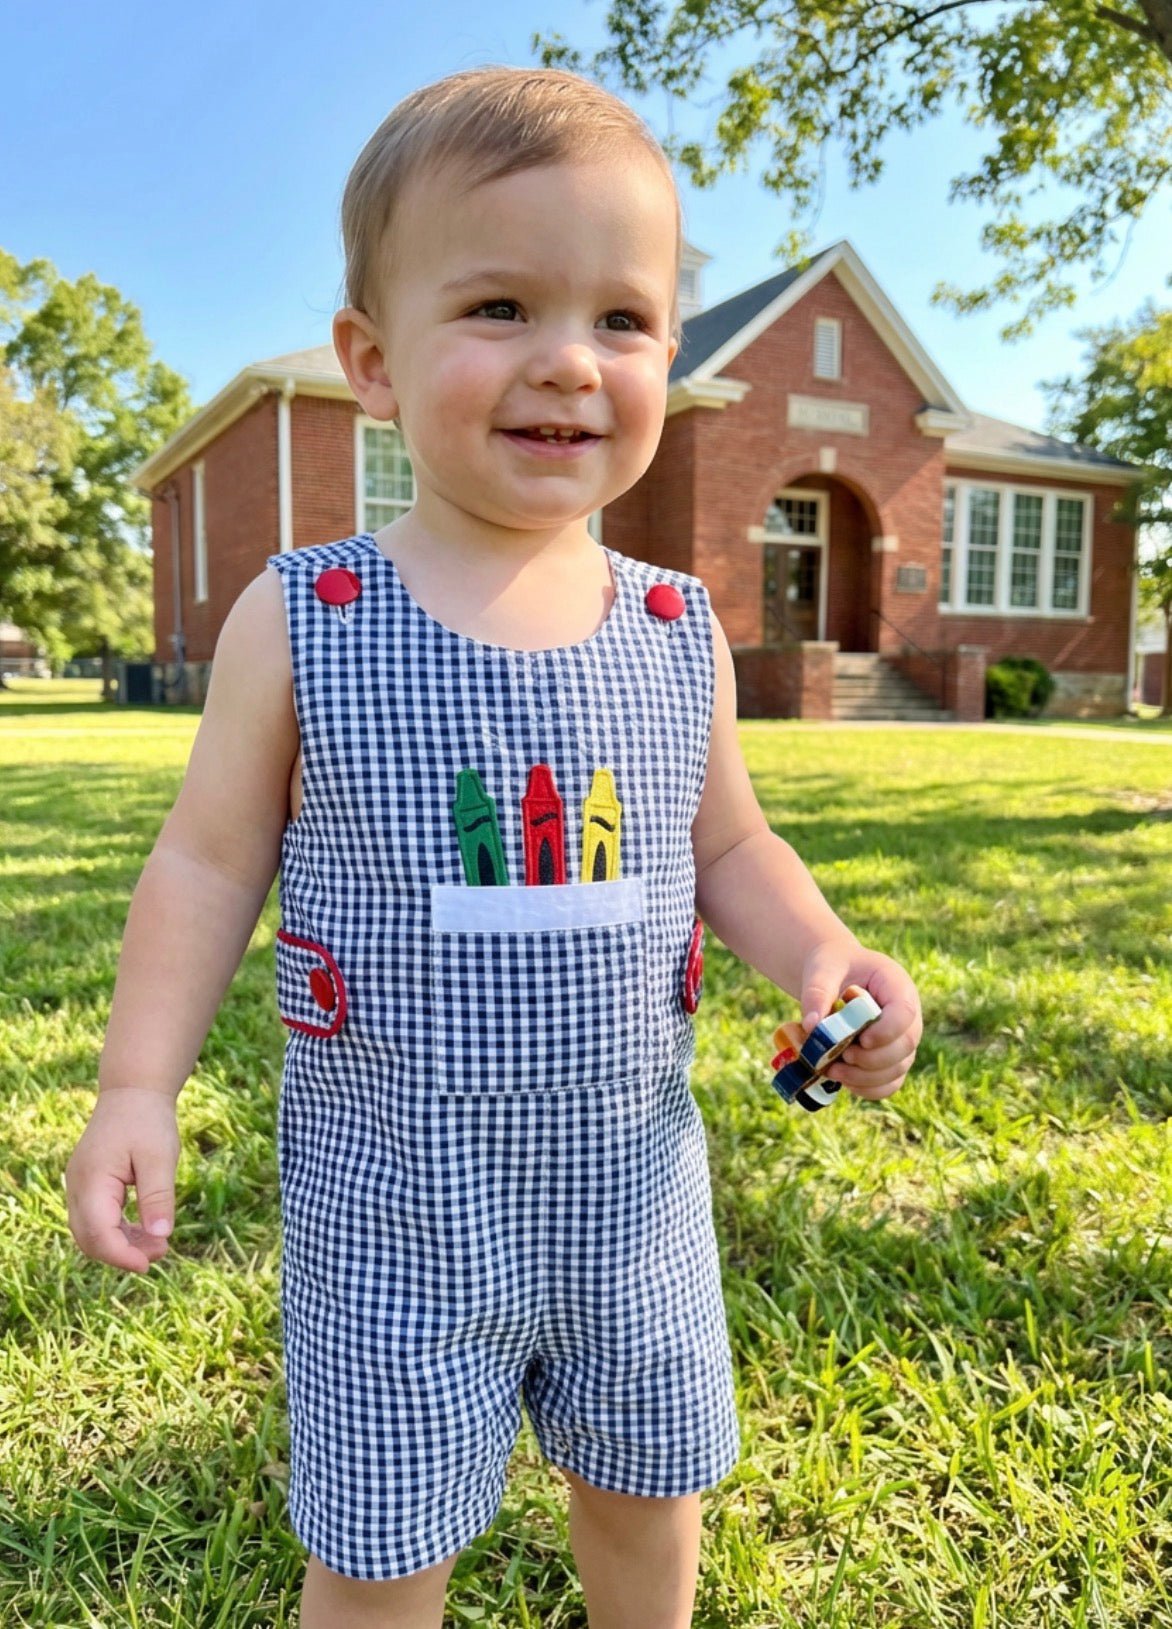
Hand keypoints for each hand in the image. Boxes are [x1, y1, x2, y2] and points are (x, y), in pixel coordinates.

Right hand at [64, 1088, 180, 1273]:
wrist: (133, 1091)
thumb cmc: (148, 1121)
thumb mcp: (160, 1157)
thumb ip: (158, 1196)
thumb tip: (160, 1236)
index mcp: (91, 1180)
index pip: (98, 1233)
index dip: (122, 1255)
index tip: (150, 1264)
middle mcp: (77, 1186)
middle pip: (89, 1238)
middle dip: (123, 1253)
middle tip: (161, 1252)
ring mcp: (79, 1186)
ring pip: (91, 1231)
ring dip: (121, 1243)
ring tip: (159, 1244)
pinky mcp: (88, 1185)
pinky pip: (97, 1218)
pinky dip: (118, 1230)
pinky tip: (146, 1231)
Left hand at [800, 940, 921, 1100]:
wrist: (836, 975)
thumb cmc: (833, 967)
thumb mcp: (823, 970)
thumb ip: (817, 993)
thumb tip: (811, 1027)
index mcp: (897, 987)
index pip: (905, 1014)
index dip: (886, 1032)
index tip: (862, 1039)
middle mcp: (908, 1017)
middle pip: (905, 1047)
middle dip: (871, 1060)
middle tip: (841, 1057)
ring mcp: (902, 1041)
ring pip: (897, 1070)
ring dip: (865, 1078)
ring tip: (832, 1070)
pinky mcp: (891, 1060)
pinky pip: (889, 1084)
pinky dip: (868, 1089)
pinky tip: (843, 1081)